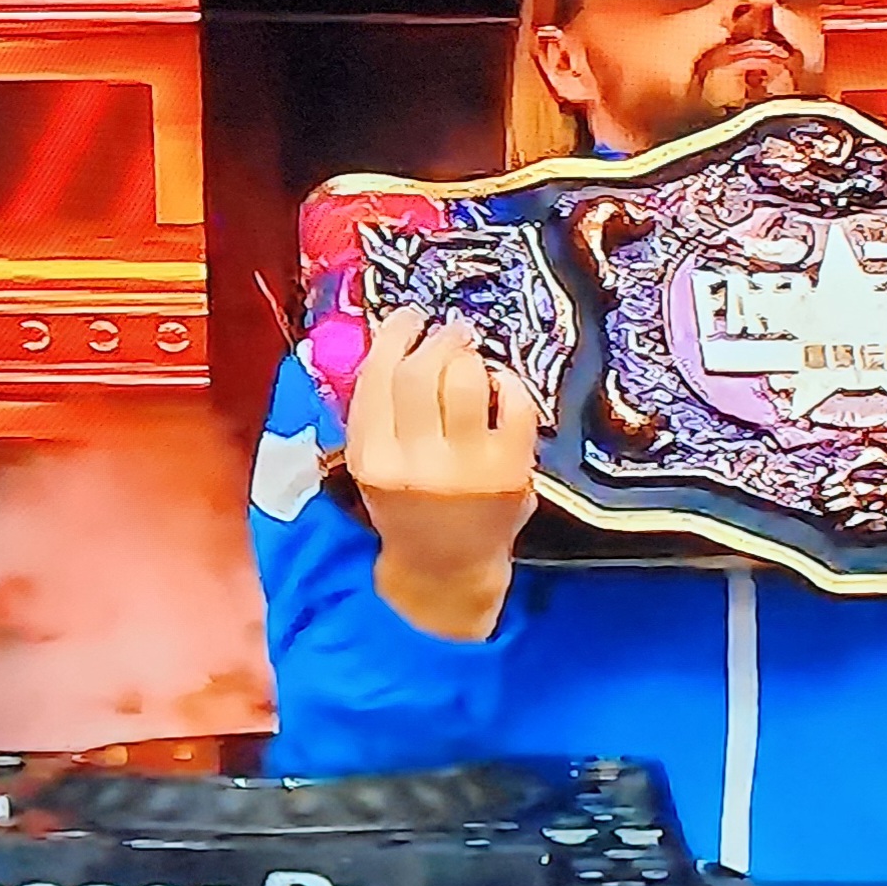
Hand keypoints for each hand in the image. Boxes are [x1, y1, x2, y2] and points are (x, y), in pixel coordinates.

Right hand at [345, 307, 540, 640]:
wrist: (447, 568)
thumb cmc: (410, 506)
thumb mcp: (375, 464)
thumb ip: (377, 410)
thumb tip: (392, 337)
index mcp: (372, 458)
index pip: (377, 377)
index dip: (394, 334)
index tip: (408, 318)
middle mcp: (415, 462)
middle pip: (420, 371)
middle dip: (437, 339)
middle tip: (450, 331)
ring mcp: (465, 467)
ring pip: (465, 380)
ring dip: (470, 356)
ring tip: (471, 354)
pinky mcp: (509, 470)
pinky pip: (514, 403)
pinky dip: (508, 384)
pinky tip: (500, 387)